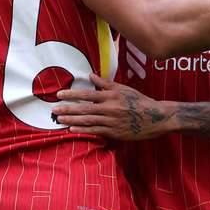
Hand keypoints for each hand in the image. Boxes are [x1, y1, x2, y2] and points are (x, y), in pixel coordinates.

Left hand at [52, 74, 175, 139]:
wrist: (156, 117)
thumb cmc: (139, 101)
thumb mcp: (124, 89)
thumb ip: (106, 84)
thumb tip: (91, 76)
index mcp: (112, 95)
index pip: (88, 94)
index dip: (72, 95)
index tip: (59, 95)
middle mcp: (110, 108)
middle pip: (84, 109)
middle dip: (67, 109)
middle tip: (53, 109)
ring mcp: (112, 121)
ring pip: (88, 121)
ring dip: (72, 120)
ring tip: (59, 119)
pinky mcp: (114, 132)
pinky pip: (95, 131)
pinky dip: (83, 130)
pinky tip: (72, 129)